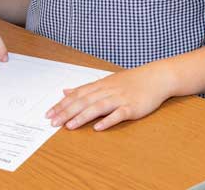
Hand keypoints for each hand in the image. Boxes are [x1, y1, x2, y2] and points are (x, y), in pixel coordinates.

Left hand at [46, 64, 173, 130]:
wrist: (155, 77)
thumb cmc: (130, 81)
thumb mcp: (105, 82)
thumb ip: (85, 89)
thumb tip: (65, 91)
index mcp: (99, 86)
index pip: (76, 95)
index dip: (62, 104)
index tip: (48, 113)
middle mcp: (106, 91)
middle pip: (83, 101)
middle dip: (66, 112)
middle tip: (53, 122)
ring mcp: (119, 98)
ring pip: (97, 107)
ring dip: (82, 117)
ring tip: (69, 126)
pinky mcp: (132, 107)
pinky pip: (118, 114)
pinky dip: (107, 120)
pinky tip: (98, 127)